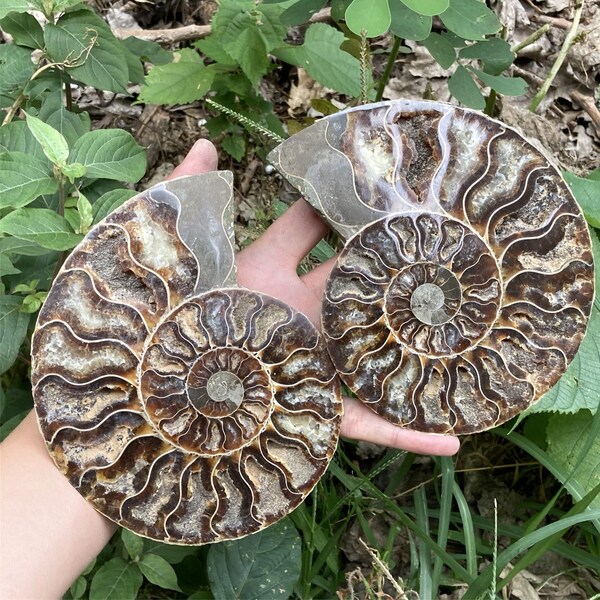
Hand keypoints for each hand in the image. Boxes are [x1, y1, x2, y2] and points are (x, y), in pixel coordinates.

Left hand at [173, 140, 459, 455]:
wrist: (143, 390)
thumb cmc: (159, 316)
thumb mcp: (175, 252)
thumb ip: (185, 194)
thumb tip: (205, 142)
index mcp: (267, 272)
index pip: (311, 225)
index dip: (341, 200)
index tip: (383, 178)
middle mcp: (298, 314)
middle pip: (357, 286)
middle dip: (397, 268)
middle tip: (450, 247)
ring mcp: (310, 362)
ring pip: (374, 353)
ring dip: (418, 351)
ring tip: (471, 342)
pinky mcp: (314, 411)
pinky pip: (367, 424)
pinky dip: (407, 434)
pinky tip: (451, 441)